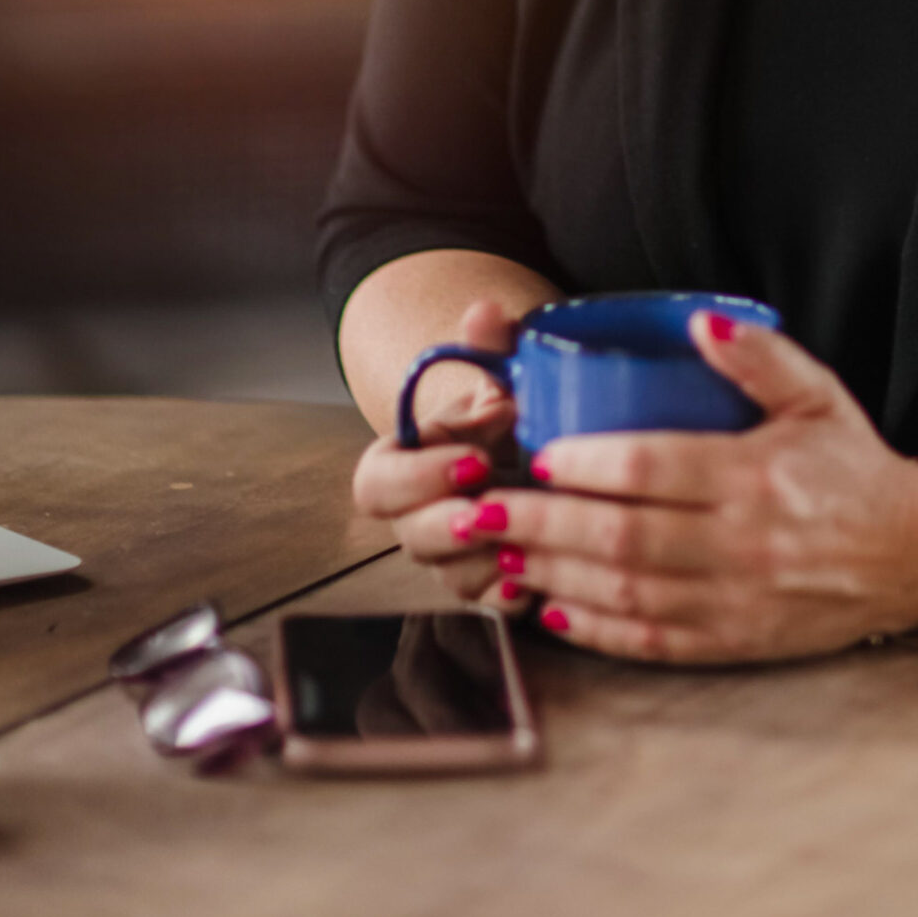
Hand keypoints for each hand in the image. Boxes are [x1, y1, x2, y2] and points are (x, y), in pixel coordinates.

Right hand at [351, 297, 522, 604]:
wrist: (536, 445)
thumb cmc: (509, 406)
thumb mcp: (502, 370)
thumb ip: (488, 342)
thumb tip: (485, 312)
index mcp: (405, 461)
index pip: (376, 483)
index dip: (416, 478)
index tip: (472, 458)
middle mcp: (419, 514)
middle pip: (409, 537)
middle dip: (447, 526)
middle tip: (488, 507)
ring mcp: (452, 555)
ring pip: (450, 577)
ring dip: (484, 562)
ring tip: (523, 541)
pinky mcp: (489, 582)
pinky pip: (490, 604)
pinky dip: (513, 594)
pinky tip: (541, 579)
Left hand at [383, 314, 917, 660]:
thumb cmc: (856, 466)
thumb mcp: (819, 394)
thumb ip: (758, 355)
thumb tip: (699, 322)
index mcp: (756, 476)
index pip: (654, 469)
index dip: (590, 466)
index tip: (541, 456)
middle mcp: (742, 543)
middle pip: (623, 538)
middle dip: (544, 526)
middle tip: (484, 512)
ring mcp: (737, 600)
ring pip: (628, 593)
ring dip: (556, 577)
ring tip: (501, 557)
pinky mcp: (737, 641)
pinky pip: (654, 641)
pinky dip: (598, 630)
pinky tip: (555, 610)